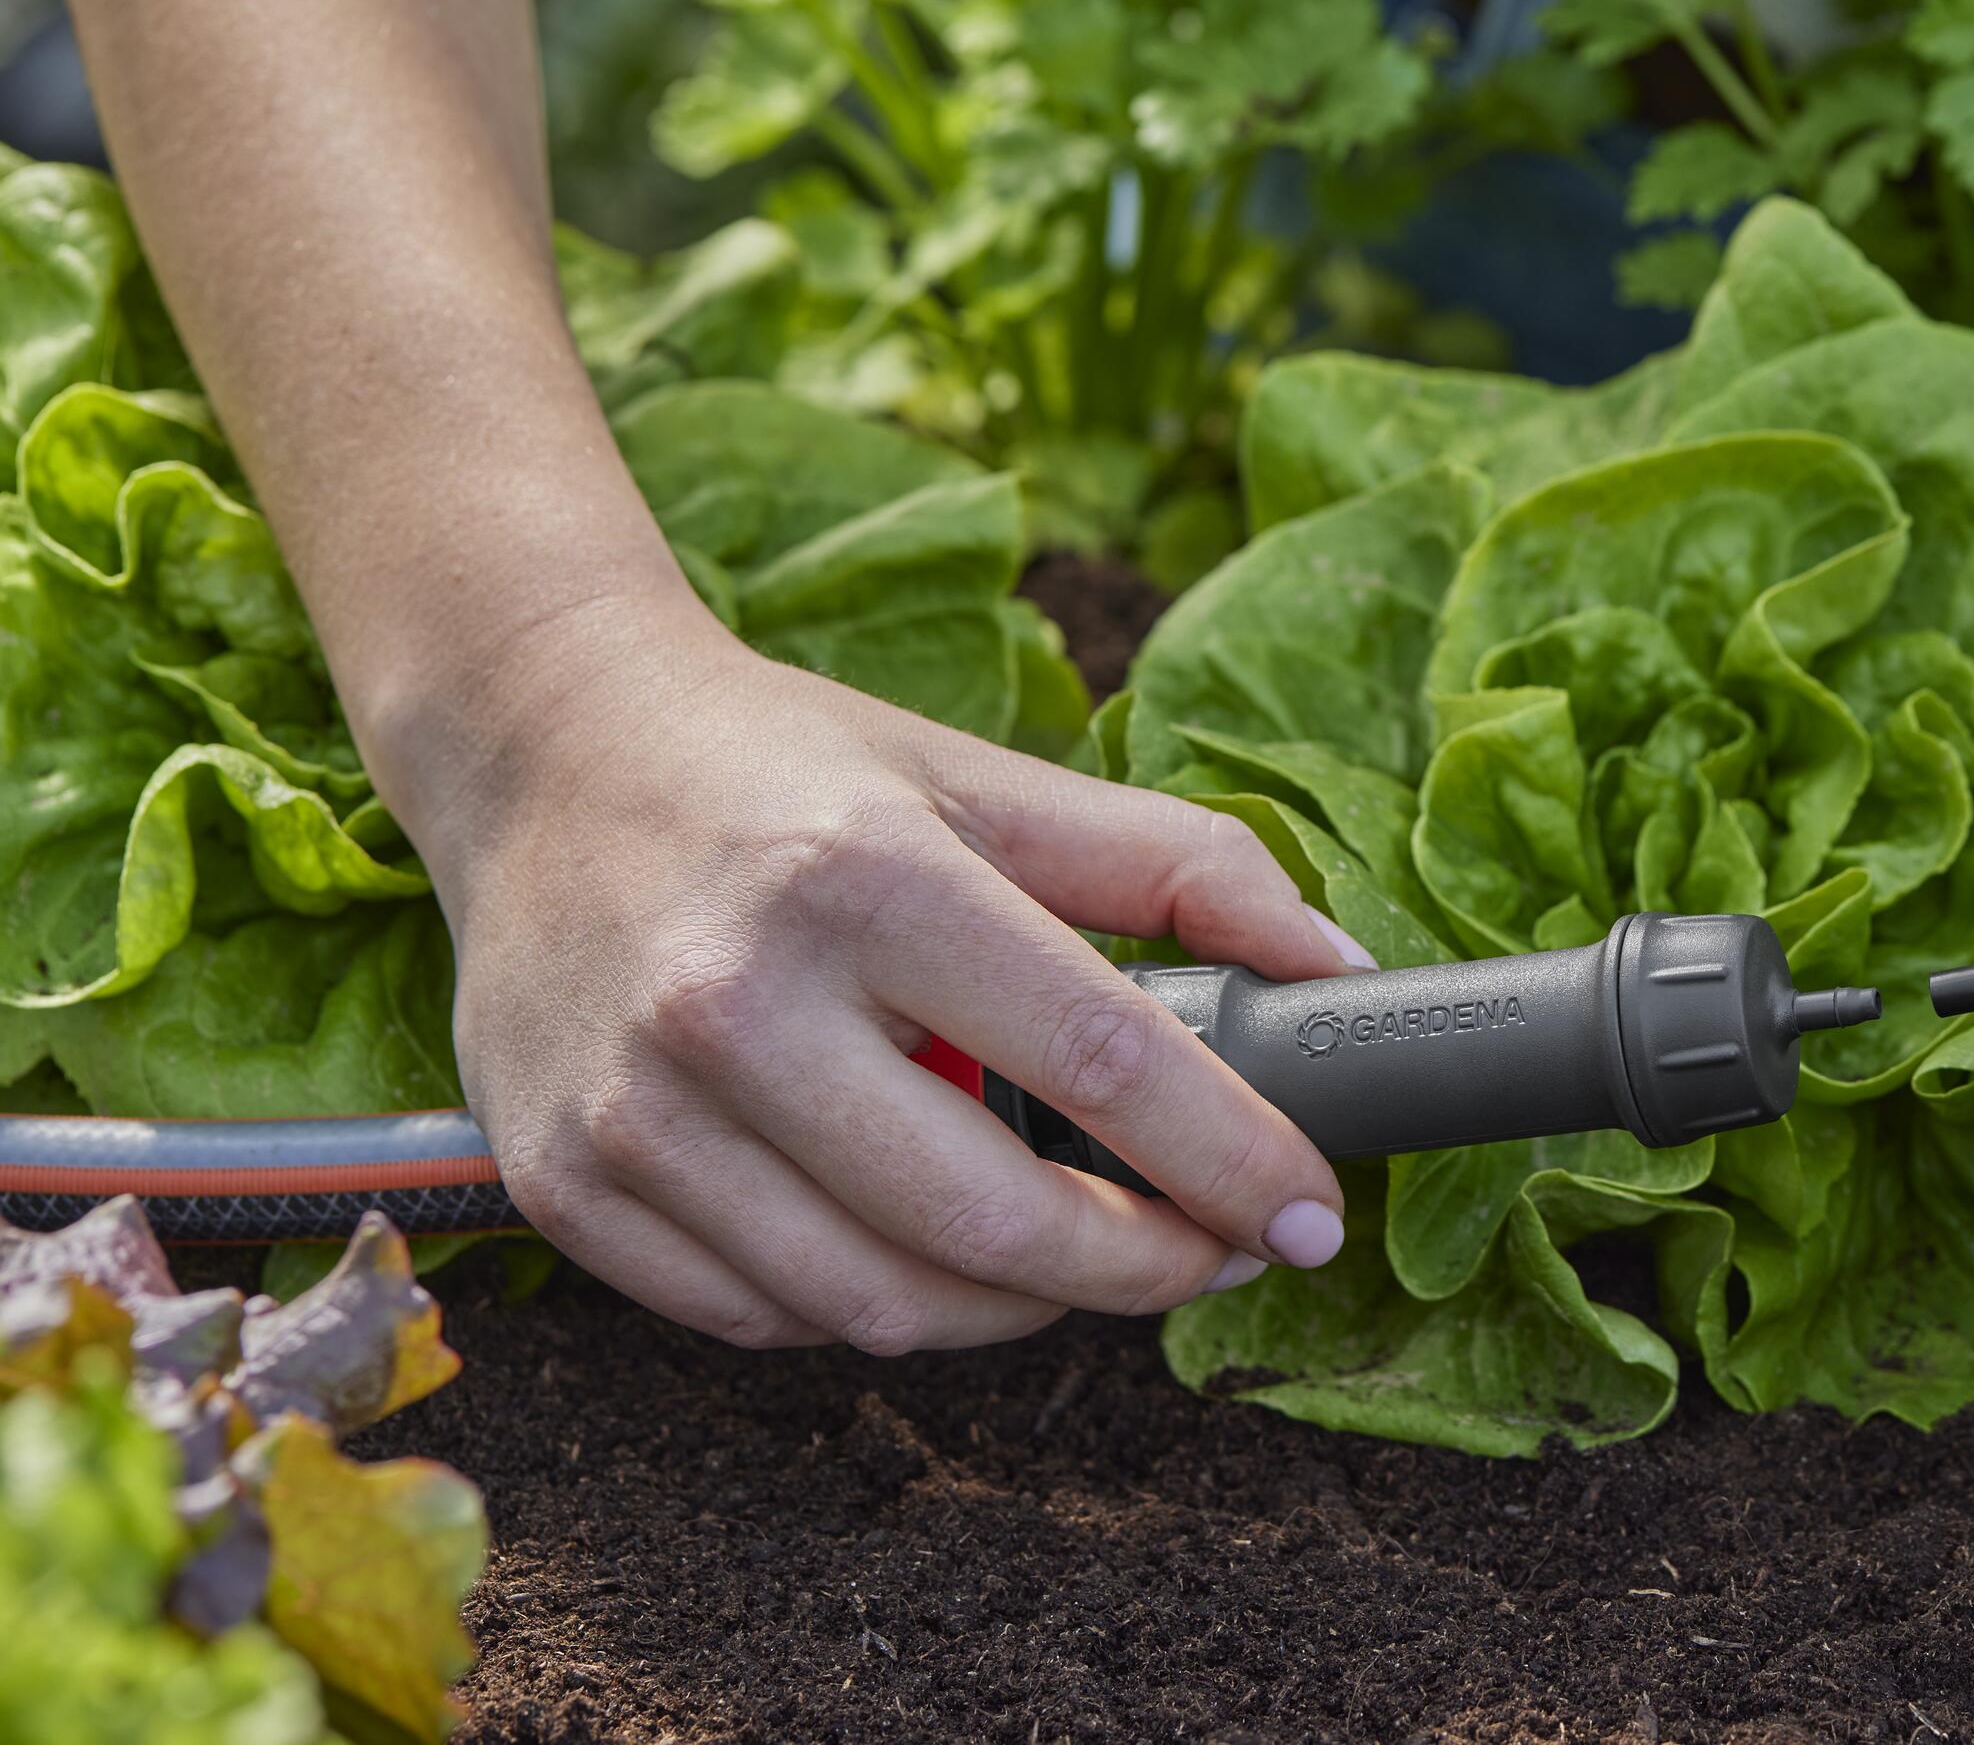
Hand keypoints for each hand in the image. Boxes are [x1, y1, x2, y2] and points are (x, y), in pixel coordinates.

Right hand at [403, 593, 1373, 1352]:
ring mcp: (634, 1107)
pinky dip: (876, 1309)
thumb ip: (1179, 867)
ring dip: (1021, 1310)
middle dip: (1142, 1268)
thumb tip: (1337, 970)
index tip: (1307, 1215)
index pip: (1101, 1063)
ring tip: (1081, 1253)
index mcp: (868, 878)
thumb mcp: (991, 780)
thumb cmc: (792, 770)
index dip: (1231, 1160)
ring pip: (882, 1304)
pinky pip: (765, 1320)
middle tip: (1211, 1252)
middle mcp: (736, 999)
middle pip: (993, 1222)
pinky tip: (924, 1245)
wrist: (542, 749)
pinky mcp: (564, 1184)